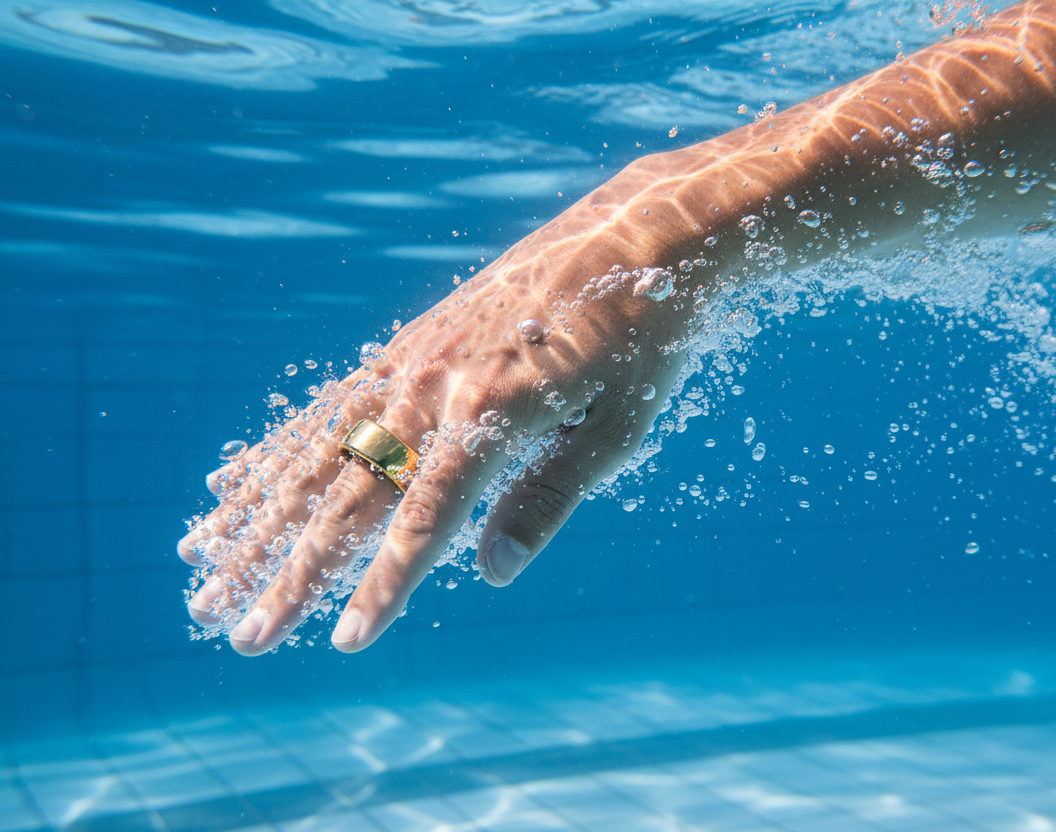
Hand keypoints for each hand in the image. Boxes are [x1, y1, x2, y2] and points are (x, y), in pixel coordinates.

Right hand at [179, 263, 687, 655]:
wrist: (639, 234)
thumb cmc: (643, 338)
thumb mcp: (618, 426)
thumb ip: (548, 498)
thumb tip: (490, 575)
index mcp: (491, 408)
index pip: (423, 518)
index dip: (384, 585)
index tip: (344, 642)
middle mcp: (432, 383)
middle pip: (346, 494)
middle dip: (290, 571)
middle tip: (237, 632)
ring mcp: (410, 360)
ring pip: (315, 450)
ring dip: (255, 515)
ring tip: (199, 562)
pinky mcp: (405, 346)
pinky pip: (326, 406)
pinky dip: (277, 450)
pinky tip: (234, 481)